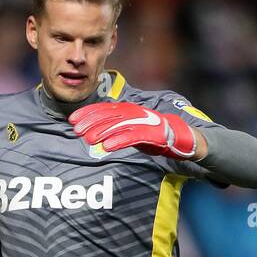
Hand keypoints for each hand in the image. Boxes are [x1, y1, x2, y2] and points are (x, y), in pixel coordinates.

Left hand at [69, 102, 199, 159]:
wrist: (184, 139)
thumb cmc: (157, 137)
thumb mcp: (134, 133)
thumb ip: (118, 133)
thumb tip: (97, 139)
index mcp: (129, 111)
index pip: (104, 110)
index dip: (87, 113)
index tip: (72, 120)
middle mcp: (135, 113)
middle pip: (108, 115)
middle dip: (90, 121)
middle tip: (75, 129)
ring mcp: (144, 122)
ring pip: (119, 125)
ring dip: (102, 131)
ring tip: (87, 138)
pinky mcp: (153, 134)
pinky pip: (133, 136)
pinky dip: (119, 140)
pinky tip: (107, 146)